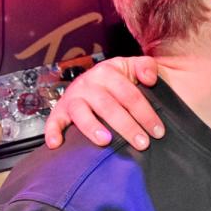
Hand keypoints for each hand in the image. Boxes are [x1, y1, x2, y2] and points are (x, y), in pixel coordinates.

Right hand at [44, 56, 161, 149]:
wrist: (96, 78)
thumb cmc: (118, 78)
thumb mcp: (132, 66)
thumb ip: (146, 66)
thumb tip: (150, 77)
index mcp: (108, 72)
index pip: (130, 95)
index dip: (146, 113)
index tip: (158, 132)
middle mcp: (88, 83)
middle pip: (109, 106)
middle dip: (127, 126)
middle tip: (142, 143)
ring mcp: (73, 97)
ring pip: (82, 113)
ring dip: (92, 127)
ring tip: (106, 141)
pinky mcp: (60, 109)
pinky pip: (53, 120)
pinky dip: (52, 131)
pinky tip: (56, 144)